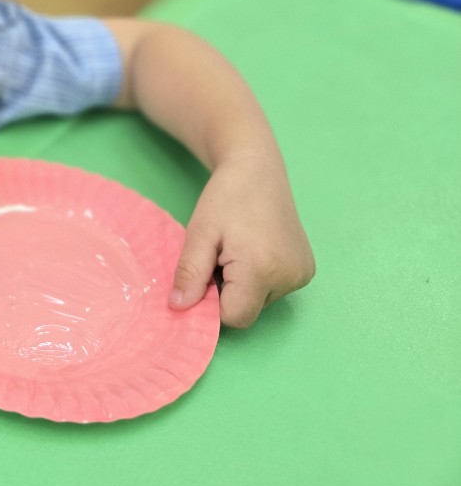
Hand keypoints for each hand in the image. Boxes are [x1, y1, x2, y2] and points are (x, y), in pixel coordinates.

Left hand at [170, 152, 314, 327]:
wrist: (257, 169)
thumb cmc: (225, 198)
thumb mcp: (199, 234)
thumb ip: (189, 273)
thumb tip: (178, 307)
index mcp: (262, 270)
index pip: (233, 317)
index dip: (212, 302)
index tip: (203, 274)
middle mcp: (290, 278)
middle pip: (247, 310)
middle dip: (226, 292)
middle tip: (218, 257)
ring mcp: (302, 274)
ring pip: (259, 301)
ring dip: (241, 285)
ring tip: (236, 250)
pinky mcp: (306, 270)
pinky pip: (274, 289)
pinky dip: (258, 278)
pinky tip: (253, 250)